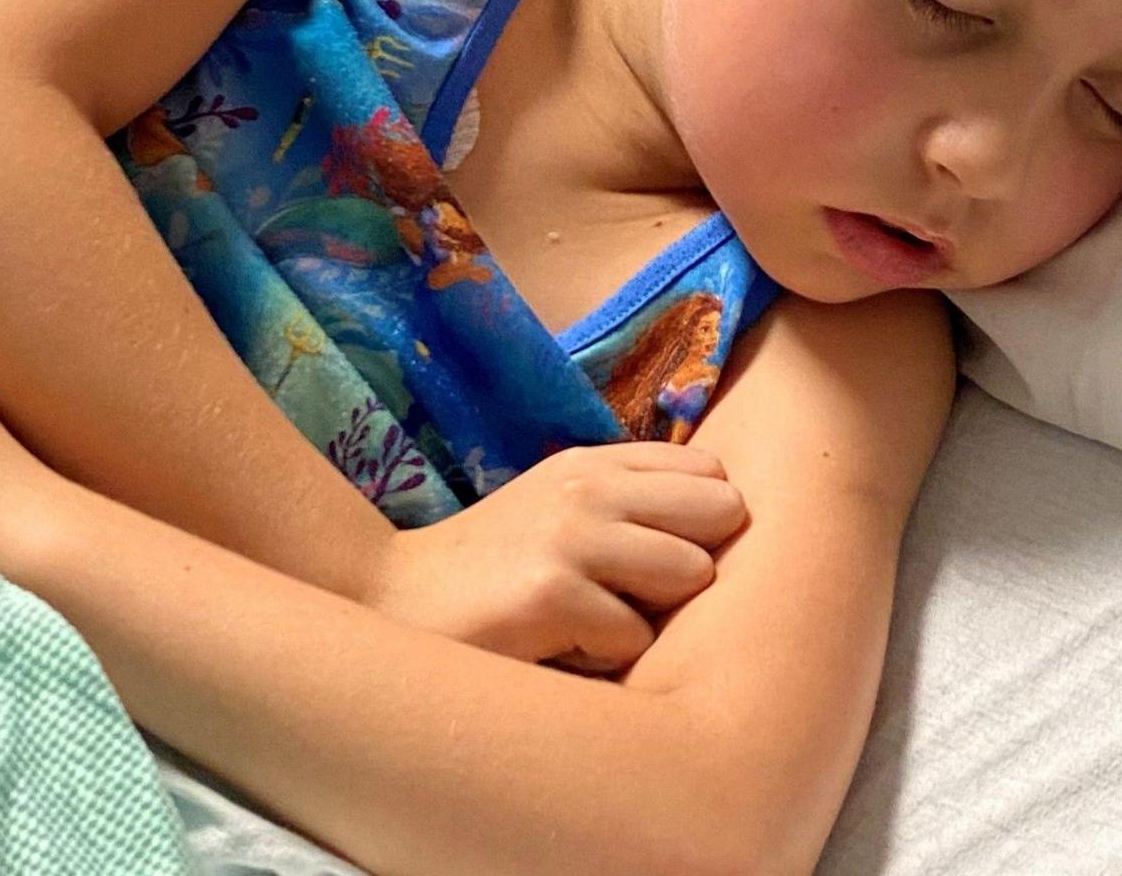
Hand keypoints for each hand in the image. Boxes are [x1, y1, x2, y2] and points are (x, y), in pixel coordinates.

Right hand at [361, 442, 747, 675]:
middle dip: (694, 564)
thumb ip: (631, 502)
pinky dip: (604, 656)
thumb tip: (729, 518)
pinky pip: (635, 638)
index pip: (709, 473)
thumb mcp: (559, 507)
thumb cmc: (493, 567)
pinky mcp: (551, 594)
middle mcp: (588, 488)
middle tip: (640, 593)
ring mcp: (570, 537)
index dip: (702, 524)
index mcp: (594, 464)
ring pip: (689, 575)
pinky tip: (558, 646)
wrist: (392, 600)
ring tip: (596, 620)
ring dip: (652, 614)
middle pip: (719, 516)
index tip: (665, 552)